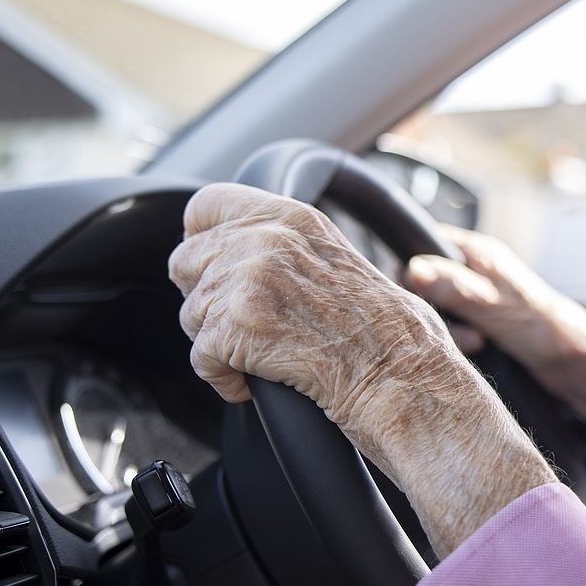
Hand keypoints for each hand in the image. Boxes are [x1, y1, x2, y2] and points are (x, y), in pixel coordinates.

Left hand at [167, 183, 456, 446]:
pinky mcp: (235, 327)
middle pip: (186, 261)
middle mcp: (265, 239)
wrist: (400, 373)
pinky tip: (254, 380)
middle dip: (206, 298)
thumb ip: (282, 245)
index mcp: (291, 217)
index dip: (201, 239)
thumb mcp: (334, 258)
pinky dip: (223, 378)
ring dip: (217, 342)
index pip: (206, 205)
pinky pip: (199, 358)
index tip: (209, 264)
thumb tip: (233, 252)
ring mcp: (248, 281)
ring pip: (190, 314)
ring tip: (260, 354)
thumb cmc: (382, 330)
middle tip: (242, 323)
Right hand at [402, 226, 582, 373]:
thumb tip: (412, 269)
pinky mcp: (481, 324)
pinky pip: (453, 328)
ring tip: (476, 343)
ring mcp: (477, 298)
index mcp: (478, 253)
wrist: (578, 363)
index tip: (413, 296)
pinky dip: (457, 341)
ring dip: (449, 330)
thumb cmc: (544, 327)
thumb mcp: (492, 305)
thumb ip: (452, 287)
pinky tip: (476, 351)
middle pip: (426, 282)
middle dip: (433, 308)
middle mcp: (475, 271)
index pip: (424, 243)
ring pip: (438, 309)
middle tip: (460, 329)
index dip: (411, 269)